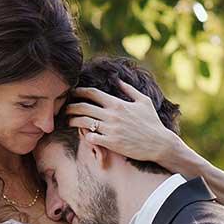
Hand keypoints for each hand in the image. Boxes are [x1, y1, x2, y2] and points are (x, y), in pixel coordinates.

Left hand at [63, 82, 183, 167]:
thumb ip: (129, 90)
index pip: (93, 93)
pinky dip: (84, 135)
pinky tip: (83, 134)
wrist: (159, 144)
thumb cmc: (152, 122)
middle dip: (70, 106)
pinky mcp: (111, 143)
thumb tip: (119, 80)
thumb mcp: (144, 102)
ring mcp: (110, 129)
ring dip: (73, 120)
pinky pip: (90, 137)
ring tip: (68, 121)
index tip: (72, 92)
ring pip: (83, 122)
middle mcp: (112, 115)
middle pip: (83, 107)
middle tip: (64, 107)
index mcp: (118, 103)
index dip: (79, 91)